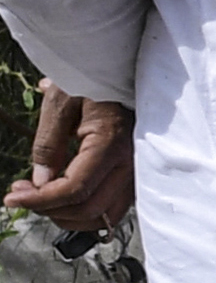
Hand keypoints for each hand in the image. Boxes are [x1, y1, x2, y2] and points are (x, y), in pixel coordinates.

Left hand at [6, 90, 126, 233]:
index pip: (75, 189)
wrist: (121, 67)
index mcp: (111, 143)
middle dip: (49, 209)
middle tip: (21, 193)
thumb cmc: (90, 79)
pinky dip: (86, 211)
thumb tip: (40, 183)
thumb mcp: (59, 105)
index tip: (11, 198)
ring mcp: (137, 170)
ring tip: (40, 196)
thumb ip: (48, 146)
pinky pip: (113, 206)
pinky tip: (64, 196)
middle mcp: (130, 162)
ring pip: (103, 215)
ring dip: (68, 214)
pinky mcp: (134, 172)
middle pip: (89, 208)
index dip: (40, 200)